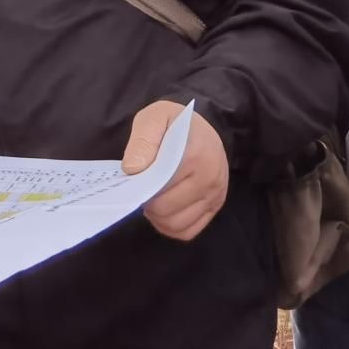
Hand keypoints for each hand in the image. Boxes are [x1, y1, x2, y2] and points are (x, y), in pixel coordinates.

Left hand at [122, 99, 226, 241]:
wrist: (203, 126)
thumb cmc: (175, 123)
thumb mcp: (155, 117)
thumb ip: (143, 141)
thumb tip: (132, 170)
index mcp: (196, 156)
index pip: (160, 189)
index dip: (140, 188)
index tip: (133, 179)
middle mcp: (211, 180)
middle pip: (167, 211)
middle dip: (147, 204)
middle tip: (140, 189)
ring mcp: (216, 196)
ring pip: (177, 225)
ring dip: (158, 218)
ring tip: (151, 198)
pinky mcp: (215, 206)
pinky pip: (188, 231)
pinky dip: (171, 226)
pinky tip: (163, 209)